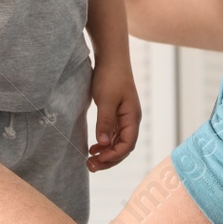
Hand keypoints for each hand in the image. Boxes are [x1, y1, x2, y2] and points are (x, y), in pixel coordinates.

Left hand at [87, 52, 140, 171]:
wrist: (111, 57)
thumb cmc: (110, 76)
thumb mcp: (106, 100)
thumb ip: (105, 122)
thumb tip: (103, 144)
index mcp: (132, 117)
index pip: (127, 145)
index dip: (112, 156)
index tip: (96, 159)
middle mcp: (131, 120)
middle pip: (123, 148)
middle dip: (108, 159)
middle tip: (90, 166)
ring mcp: (124, 117)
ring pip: (118, 143)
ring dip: (106, 153)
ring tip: (90, 160)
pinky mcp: (117, 114)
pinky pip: (113, 135)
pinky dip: (105, 144)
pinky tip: (94, 147)